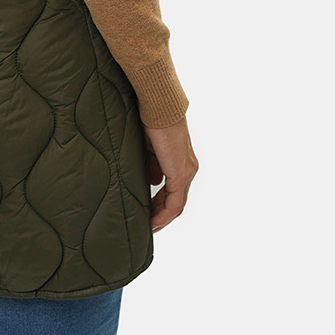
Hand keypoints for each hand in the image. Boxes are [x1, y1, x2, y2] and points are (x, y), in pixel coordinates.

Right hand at [142, 114, 198, 231]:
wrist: (159, 106)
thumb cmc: (152, 119)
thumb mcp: (150, 148)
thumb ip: (153, 165)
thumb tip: (152, 181)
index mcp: (181, 161)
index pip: (174, 190)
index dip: (161, 203)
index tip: (147, 211)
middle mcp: (188, 168)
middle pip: (176, 201)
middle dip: (160, 214)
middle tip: (146, 224)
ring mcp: (186, 172)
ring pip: (176, 205)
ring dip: (162, 218)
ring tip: (147, 227)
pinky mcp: (180, 174)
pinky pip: (174, 204)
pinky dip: (163, 216)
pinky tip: (152, 222)